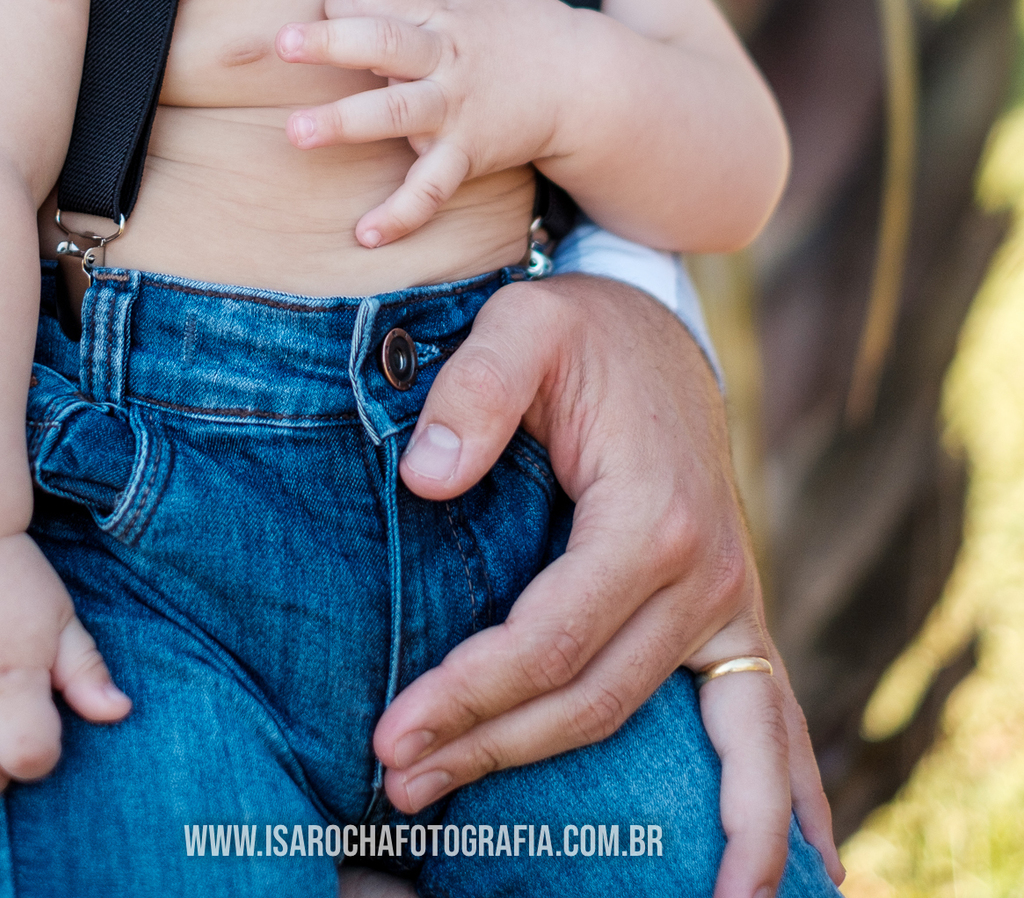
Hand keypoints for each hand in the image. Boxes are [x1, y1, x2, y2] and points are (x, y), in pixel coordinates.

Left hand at [277, 0, 573, 246]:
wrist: (587, 83)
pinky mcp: (470, 152)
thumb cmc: (524, 28)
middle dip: (333, 42)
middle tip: (283, 43)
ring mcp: (456, 106)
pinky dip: (402, 213)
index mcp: (439, 13)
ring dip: (344, 123)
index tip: (326, 7)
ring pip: (395, 114)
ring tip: (294, 132)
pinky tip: (365, 234)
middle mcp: (443, 56)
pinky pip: (433, 186)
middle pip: (383, 41)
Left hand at [371, 274, 843, 897]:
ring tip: (553, 867)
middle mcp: (705, 574)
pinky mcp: (731, 620)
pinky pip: (766, 728)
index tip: (392, 734)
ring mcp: (729, 604)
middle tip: (399, 784)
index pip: (551, 640)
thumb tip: (426, 479)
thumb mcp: (524, 324)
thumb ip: (475, 387)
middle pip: (591, 699)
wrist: (660, 332)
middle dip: (492, 750)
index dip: (469, 695)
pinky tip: (767, 878)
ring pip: (660, 729)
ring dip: (618, 817)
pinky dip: (773, 806)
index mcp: (651, 515)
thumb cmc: (583, 332)